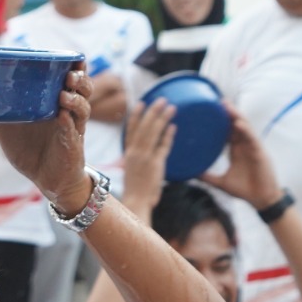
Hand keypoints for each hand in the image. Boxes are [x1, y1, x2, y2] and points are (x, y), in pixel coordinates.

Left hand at [0, 69, 93, 211]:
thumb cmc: (31, 150)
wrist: (45, 179)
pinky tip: (61, 116)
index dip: (74, 67)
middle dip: (80, 78)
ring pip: (83, 108)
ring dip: (75, 99)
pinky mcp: (71, 145)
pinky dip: (67, 123)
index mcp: (57, 103)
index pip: (70, 80)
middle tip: (70, 73)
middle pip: (84, 89)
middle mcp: (69, 112)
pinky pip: (72, 131)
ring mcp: (73, 128)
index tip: (69, 56)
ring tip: (64, 93)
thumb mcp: (11, 129)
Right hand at [120, 98, 174, 216]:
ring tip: (171, 107)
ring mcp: (144, 158)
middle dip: (152, 112)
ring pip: (152, 133)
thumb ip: (139, 157)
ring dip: (161, 119)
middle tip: (161, 99)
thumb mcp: (133, 170)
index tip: (140, 103)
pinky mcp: (155, 164)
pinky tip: (174, 127)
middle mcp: (134, 153)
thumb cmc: (136, 189)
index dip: (135, 116)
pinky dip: (167, 136)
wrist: (136, 202)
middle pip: (143, 127)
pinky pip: (162, 147)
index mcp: (128, 154)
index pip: (131, 130)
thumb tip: (149, 148)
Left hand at [203, 105, 281, 208]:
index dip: (220, 121)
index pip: (227, 131)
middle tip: (216, 100)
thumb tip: (190, 174)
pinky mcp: (259, 153)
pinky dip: (245, 131)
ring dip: (236, 116)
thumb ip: (207, 176)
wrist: (261, 199)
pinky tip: (238, 124)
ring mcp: (253, 147)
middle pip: (235, 124)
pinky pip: (252, 139)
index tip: (208, 110)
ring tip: (226, 105)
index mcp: (236, 149)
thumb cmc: (244, 189)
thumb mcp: (221, 182)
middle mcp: (244, 145)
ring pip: (244, 127)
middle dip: (227, 112)